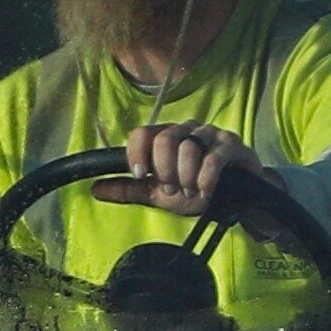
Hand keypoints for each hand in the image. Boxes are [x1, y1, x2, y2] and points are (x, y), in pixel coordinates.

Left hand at [105, 119, 250, 212]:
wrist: (234, 201)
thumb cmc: (194, 192)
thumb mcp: (158, 195)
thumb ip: (130, 190)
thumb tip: (95, 189)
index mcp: (164, 137)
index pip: (142, 133)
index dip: (137, 154)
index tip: (140, 176)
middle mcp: (185, 130)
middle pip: (164, 139)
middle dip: (164, 171)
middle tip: (172, 190)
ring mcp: (209, 134)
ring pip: (188, 148)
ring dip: (185, 177)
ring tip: (190, 193)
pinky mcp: (231, 143)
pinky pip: (213, 157)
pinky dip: (205, 178)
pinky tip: (205, 191)